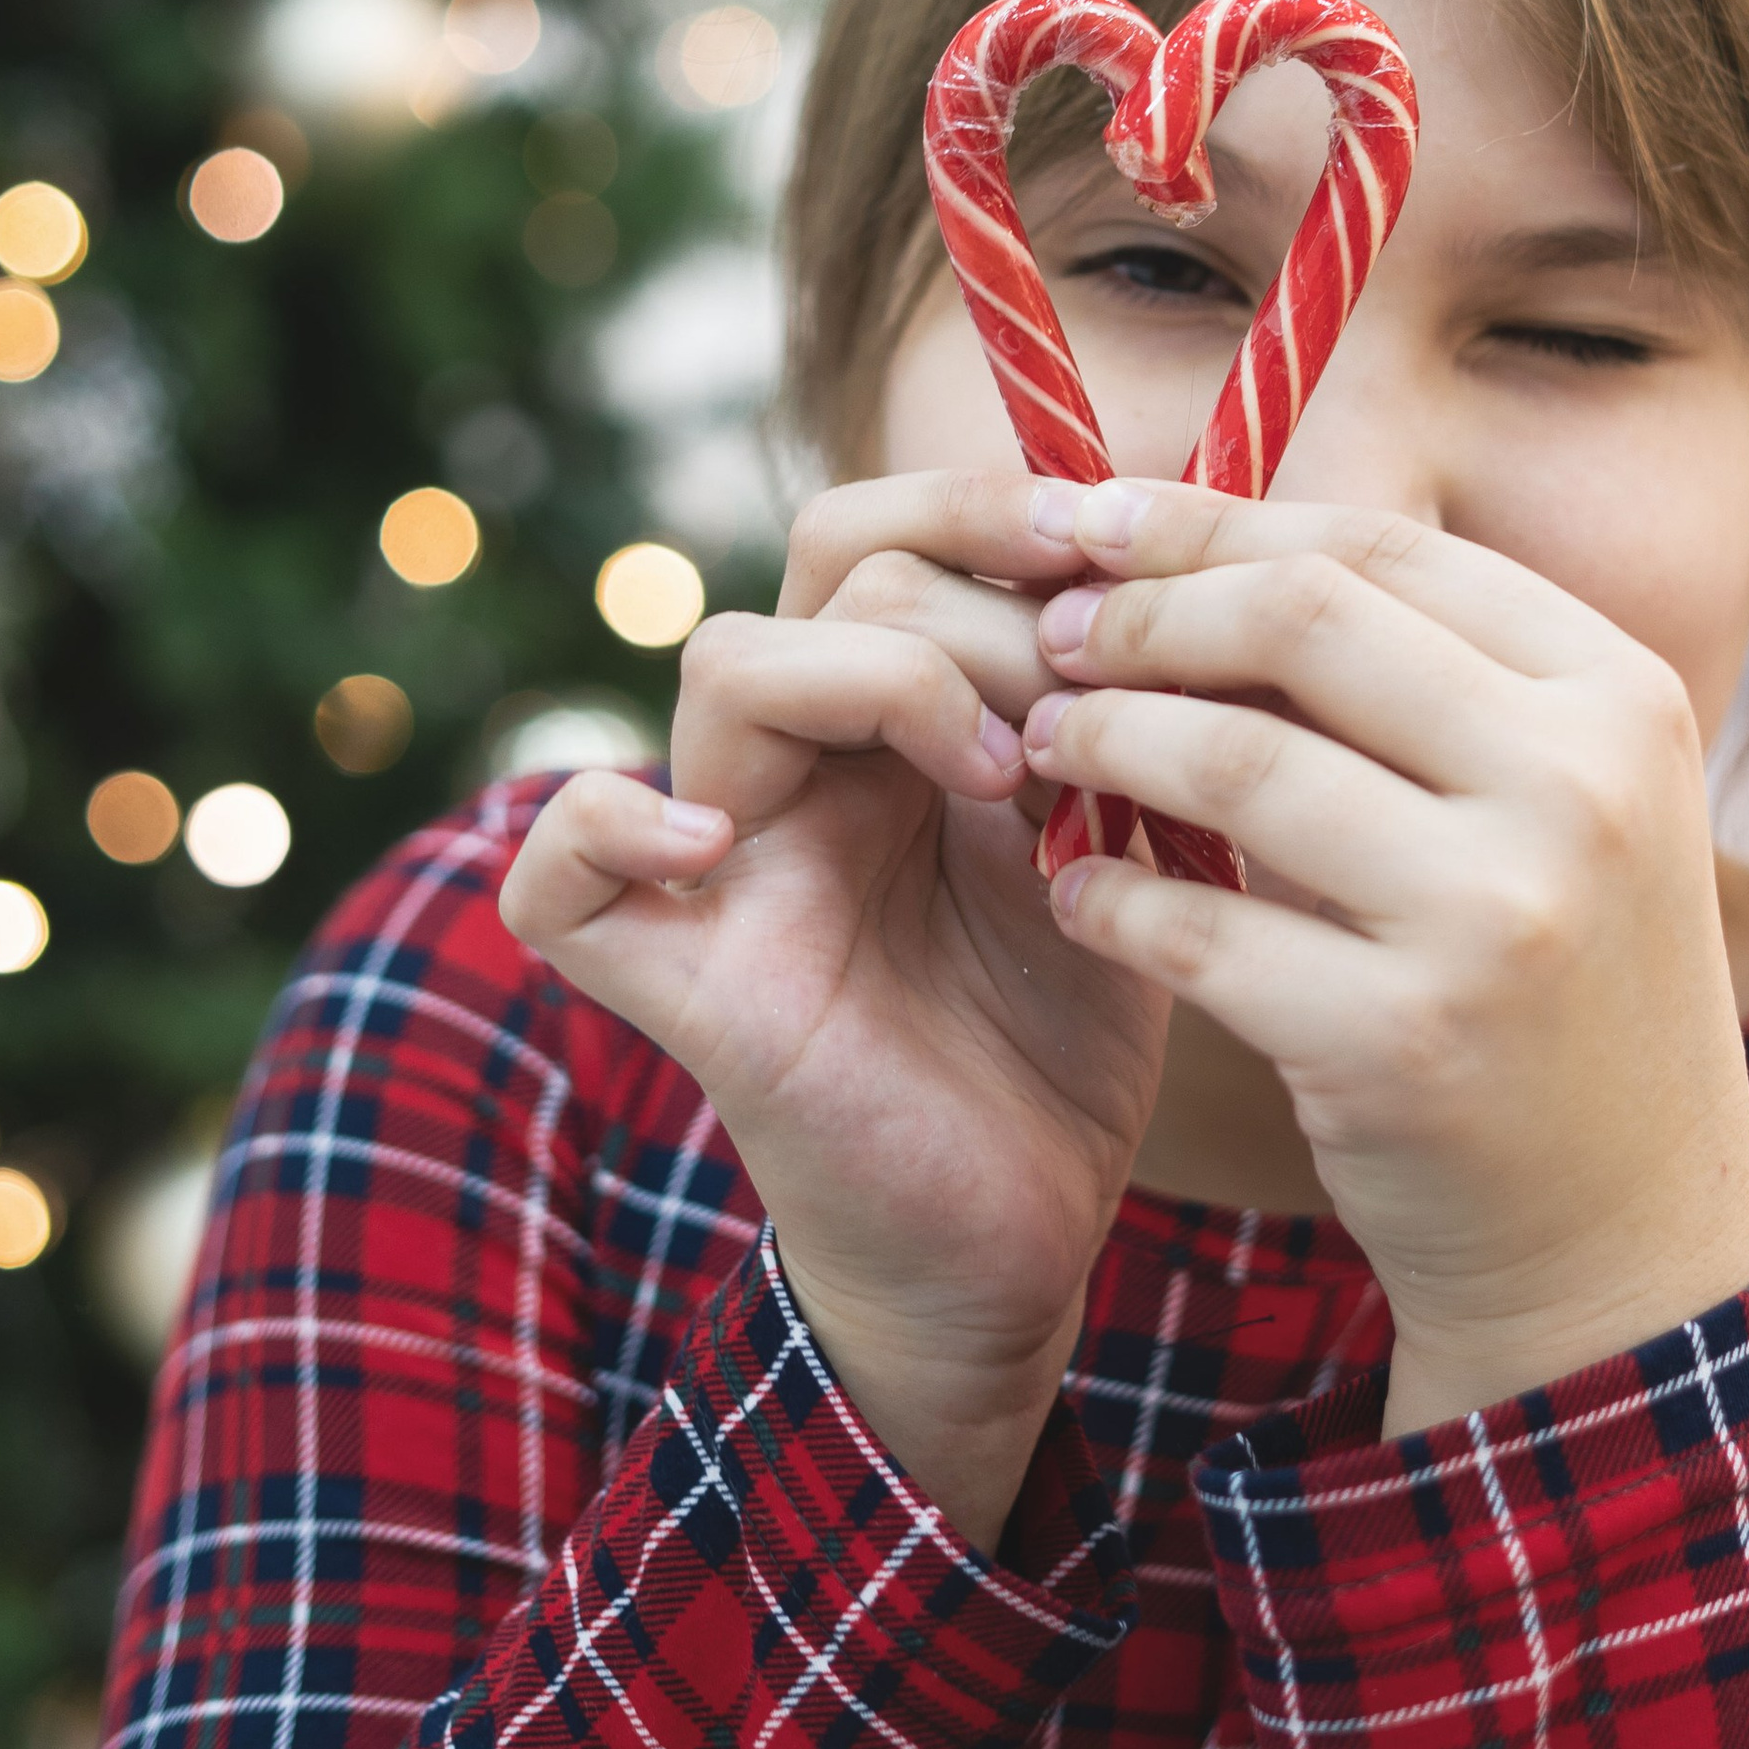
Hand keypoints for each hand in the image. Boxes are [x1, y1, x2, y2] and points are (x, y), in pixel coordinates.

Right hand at [499, 474, 1172, 1550]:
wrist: (1017, 1245)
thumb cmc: (1063, 1043)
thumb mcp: (1125, 851)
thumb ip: (1126, 721)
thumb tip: (1191, 571)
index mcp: (892, 720)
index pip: (892, 525)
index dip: (998, 503)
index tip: (1127, 540)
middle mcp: (797, 765)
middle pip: (831, 556)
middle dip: (984, 589)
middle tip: (1086, 692)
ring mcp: (725, 864)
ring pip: (730, 664)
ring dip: (890, 677)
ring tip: (1009, 780)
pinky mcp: (679, 980)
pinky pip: (557, 878)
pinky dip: (611, 828)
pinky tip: (719, 845)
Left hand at [1020, 481, 1748, 1433]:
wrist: (1621, 1239)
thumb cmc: (1555, 989)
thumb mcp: (1552, 805)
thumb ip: (1419, 681)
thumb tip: (1197, 547)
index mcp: (1622, 696)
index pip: (1384, 547)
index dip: (1216, 522)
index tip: (1098, 522)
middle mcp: (1580, 787)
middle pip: (1304, 616)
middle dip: (1148, 611)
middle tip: (1052, 633)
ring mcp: (1500, 917)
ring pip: (1236, 762)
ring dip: (1106, 739)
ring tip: (1044, 742)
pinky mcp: (1404, 1044)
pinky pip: (1198, 929)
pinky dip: (1110, 898)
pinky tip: (1070, 890)